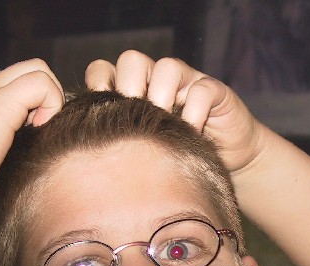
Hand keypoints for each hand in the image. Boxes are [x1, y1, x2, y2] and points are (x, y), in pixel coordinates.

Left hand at [85, 50, 264, 176]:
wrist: (228, 160)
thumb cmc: (176, 158)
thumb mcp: (142, 151)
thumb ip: (117, 141)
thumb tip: (81, 149)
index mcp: (132, 90)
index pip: (103, 70)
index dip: (99, 87)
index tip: (101, 117)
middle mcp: (156, 80)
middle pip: (132, 61)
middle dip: (130, 89)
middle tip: (137, 121)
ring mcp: (186, 83)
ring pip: (166, 67)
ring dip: (162, 97)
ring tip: (166, 125)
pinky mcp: (214, 90)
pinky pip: (200, 89)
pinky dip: (194, 110)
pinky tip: (193, 132)